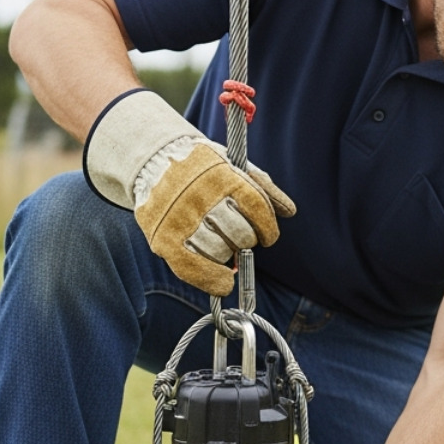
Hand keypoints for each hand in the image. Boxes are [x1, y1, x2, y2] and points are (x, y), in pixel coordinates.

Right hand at [83, 89, 295, 296]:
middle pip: (240, 234)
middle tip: (238, 237)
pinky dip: (212, 280)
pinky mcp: (162, 238)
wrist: (153, 160)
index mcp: (220, 174)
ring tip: (220, 245)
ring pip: (218, 253)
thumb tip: (289, 211)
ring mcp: (179, 218)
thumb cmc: (200, 167)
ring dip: (227, 256)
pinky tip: (223, 283)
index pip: (255, 206)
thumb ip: (262, 187)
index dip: (267, 227)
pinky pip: (192, 268)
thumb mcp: (231, 165)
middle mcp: (199, 196)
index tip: (268, 237)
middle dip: (246, 240)